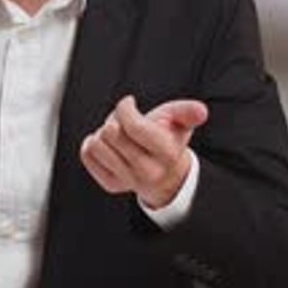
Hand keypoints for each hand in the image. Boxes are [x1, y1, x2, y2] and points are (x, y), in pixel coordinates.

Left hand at [80, 95, 207, 208]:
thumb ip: (188, 112)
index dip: (124, 108)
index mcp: (166, 153)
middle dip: (114, 118)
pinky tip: (108, 145)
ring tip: (117, 134)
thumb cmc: (168, 139)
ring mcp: (128, 180)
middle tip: (124, 122)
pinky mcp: (111, 184)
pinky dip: (92, 144)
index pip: (133, 126)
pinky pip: (87, 156)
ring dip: (103, 132)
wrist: (165, 174)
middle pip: (111, 133)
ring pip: (97, 144)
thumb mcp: (180, 121)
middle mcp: (147, 170)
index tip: (128, 103)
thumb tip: (200, 111)